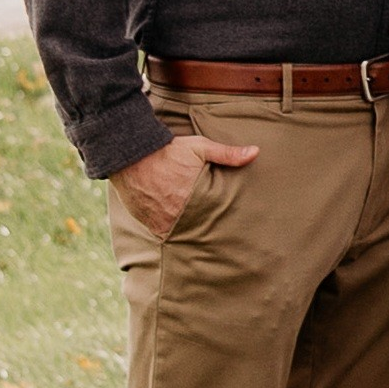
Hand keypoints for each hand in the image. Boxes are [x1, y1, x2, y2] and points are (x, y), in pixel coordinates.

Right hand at [111, 131, 257, 238]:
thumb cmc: (169, 151)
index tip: (233, 228)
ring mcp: (163, 222)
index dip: (223, 222)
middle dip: (208, 230)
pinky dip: (173, 232)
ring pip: (182, 234)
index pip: (216, 219)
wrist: (132, 155)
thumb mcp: (200, 148)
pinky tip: (181, 229)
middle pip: (200, 229)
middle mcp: (179, 215)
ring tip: (200, 233)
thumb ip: (228, 154)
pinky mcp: (150, 224)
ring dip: (190, 232)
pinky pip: (165, 234)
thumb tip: (256, 152)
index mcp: (195, 200)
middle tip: (221, 240)